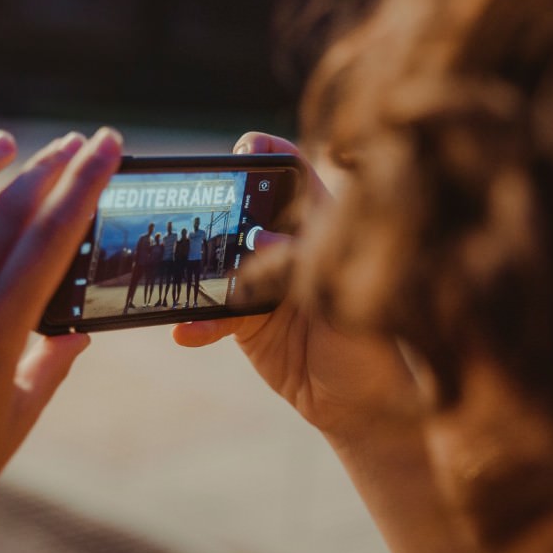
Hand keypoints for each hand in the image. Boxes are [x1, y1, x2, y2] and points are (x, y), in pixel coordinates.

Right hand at [173, 132, 419, 445]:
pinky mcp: (244, 321)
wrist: (362, 405)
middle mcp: (289, 247)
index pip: (297, 176)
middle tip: (190, 211)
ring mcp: (262, 283)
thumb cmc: (377, 344)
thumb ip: (304, 264)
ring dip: (195, 270)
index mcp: (325, 227)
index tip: (246, 148)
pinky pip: (212, 314)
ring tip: (176, 277)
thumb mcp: (348, 298)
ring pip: (219, 262)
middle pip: (244, 212)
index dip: (271, 154)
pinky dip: (198, 323)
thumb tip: (260, 237)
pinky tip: (186, 333)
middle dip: (216, 208)